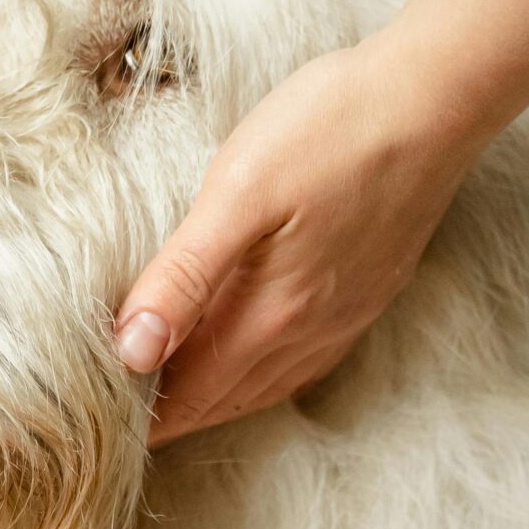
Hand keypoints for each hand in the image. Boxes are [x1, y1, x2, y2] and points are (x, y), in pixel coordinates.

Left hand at [114, 27, 477, 447]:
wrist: (433, 101)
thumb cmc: (329, 130)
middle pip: (225, 400)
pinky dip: (263, 377)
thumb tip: (131, 351)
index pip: (190, 395)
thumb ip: (184, 276)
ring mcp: (345, 318)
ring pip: (266, 386)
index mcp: (270, 316)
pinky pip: (305, 363)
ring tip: (171, 400)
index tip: (96, 428)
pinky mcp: (368, 295)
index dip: (143, 419)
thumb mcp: (238, 193)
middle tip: (117, 421)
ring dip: (216, 400)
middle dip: (171, 416)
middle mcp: (310, 332)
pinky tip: (252, 362)